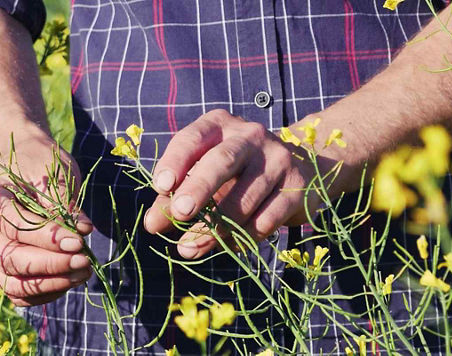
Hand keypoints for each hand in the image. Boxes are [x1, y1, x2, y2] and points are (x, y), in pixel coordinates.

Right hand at [0, 144, 93, 306]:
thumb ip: (63, 204)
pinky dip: (43, 292)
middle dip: (51, 265)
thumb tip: (83, 231)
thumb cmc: (36, 162)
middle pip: (10, 259)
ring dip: (50, 284)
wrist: (22, 162)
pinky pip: (17, 292)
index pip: (15, 227)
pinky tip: (69, 280)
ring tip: (83, 273)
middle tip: (85, 262)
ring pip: (11, 282)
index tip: (78, 242)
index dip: (48, 239)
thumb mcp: (51, 173)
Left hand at [143, 109, 323, 258]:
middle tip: (179, 214)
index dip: (175, 161)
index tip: (161, 187)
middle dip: (199, 188)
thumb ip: (174, 197)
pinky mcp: (298, 186)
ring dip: (217, 227)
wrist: (299, 170)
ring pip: (246, 196)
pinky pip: (268, 217)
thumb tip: (152, 224)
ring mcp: (278, 158)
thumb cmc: (236, 173)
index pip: (193, 139)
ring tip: (190, 247)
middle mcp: (250, 136)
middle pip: (223, 161)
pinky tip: (231, 244)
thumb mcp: (203, 176)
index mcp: (219, 125)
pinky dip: (245, 235)